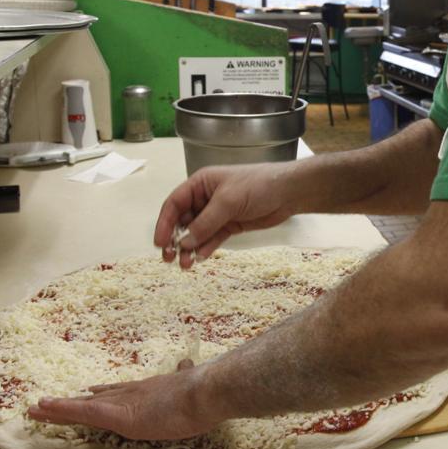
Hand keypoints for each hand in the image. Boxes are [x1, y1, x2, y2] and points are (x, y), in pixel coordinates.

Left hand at [26, 359, 220, 440]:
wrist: (206, 391)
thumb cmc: (205, 392)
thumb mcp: (193, 383)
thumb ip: (187, 375)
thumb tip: (189, 365)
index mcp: (148, 391)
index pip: (119, 392)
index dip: (102, 392)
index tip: (89, 391)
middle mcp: (131, 394)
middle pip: (95, 399)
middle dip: (74, 402)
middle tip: (49, 403)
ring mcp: (123, 403)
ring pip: (82, 406)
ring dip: (58, 407)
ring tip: (35, 408)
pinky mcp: (117, 414)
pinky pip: (82, 412)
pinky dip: (61, 408)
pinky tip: (43, 407)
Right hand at [154, 164, 297, 267]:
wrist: (288, 191)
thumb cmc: (257, 186)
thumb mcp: (227, 201)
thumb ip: (205, 223)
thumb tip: (184, 242)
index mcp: (200, 184)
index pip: (174, 204)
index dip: (164, 223)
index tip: (159, 242)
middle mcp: (205, 198)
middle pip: (183, 221)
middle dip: (175, 239)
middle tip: (168, 258)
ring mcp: (218, 213)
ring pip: (197, 233)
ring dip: (189, 248)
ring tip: (185, 265)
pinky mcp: (230, 225)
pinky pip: (212, 238)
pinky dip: (205, 248)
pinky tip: (200, 258)